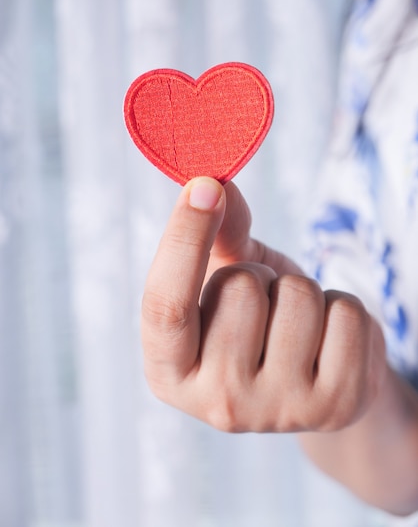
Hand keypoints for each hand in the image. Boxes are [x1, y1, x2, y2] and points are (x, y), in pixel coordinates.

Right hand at [142, 177, 385, 432]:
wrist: (311, 378)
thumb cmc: (257, 324)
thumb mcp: (225, 281)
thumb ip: (216, 236)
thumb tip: (216, 183)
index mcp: (170, 372)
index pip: (165, 305)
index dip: (184, 240)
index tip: (205, 187)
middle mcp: (218, 404)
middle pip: (242, 288)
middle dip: (259, 275)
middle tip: (263, 304)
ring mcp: (278, 412)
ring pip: (299, 296)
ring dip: (301, 290)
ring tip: (296, 322)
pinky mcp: (335, 406)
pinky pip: (347, 313)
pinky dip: (342, 307)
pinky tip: (329, 337)